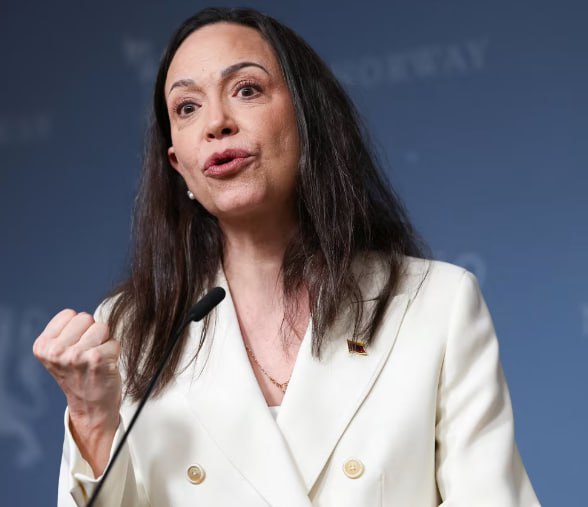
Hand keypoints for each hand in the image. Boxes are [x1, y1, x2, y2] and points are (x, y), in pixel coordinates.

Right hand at [33, 309, 121, 473]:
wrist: (91, 406)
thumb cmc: (80, 375)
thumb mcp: (60, 353)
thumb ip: (66, 332)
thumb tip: (83, 315)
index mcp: (43, 346)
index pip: (70, 314)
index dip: (78, 329)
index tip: (76, 347)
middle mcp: (56, 351)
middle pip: (86, 318)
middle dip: (91, 333)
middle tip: (88, 355)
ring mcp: (75, 355)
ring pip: (102, 327)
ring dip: (104, 342)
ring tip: (97, 360)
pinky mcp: (96, 359)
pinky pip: (115, 341)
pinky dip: (114, 352)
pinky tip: (106, 366)